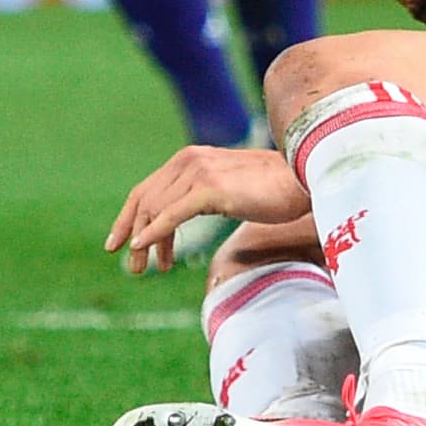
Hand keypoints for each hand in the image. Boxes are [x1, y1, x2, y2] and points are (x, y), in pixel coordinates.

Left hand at [105, 146, 310, 272]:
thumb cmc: (277, 189)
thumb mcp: (233, 189)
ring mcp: (199, 172)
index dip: (128, 215)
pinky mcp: (210, 189)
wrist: (305, 180)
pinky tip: (143, 246)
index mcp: (194, 158)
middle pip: (145, 199)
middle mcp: (190, 160)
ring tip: (144, 267)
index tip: (120, 243)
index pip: (149, 187)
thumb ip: (208, 194)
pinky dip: (154, 232)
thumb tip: (193, 211)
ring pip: (155, 209)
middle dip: (131, 233)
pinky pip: (170, 215)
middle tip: (133, 266)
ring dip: (143, 241)